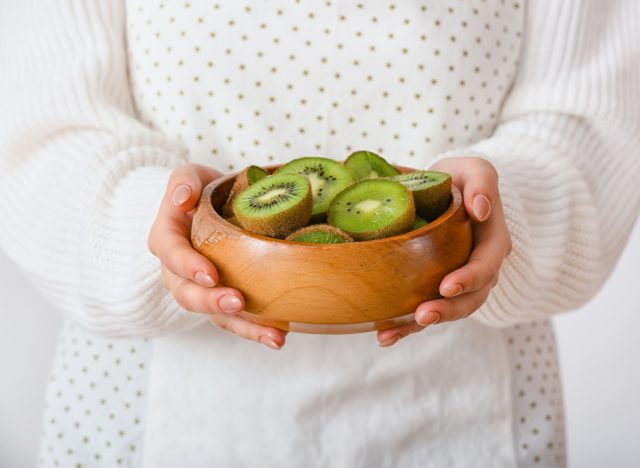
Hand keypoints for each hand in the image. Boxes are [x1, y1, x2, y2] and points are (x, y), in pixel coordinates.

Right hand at [148, 163, 286, 349]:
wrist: (211, 210)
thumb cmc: (201, 192)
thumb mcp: (189, 175)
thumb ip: (183, 182)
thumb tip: (182, 199)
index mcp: (167, 239)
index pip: (171, 254)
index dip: (188, 266)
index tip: (211, 274)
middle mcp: (178, 272)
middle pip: (187, 294)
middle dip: (212, 302)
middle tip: (238, 303)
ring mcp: (201, 290)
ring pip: (214, 315)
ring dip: (243, 327)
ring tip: (272, 337)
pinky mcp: (222, 301)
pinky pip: (235, 321)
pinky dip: (256, 330)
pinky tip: (279, 337)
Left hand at [377, 157, 511, 346]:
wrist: (448, 192)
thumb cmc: (462, 180)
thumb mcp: (476, 169)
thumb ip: (482, 182)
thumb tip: (481, 209)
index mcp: (492, 242)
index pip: (487, 265)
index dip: (470, 279)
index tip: (447, 287)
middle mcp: (478, 269)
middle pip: (469, 298)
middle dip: (447, 311)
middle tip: (422, 315)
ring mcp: (457, 282)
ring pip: (445, 311)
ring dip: (418, 326)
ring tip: (389, 335)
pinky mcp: (434, 289)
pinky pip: (422, 311)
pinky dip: (403, 326)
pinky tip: (381, 336)